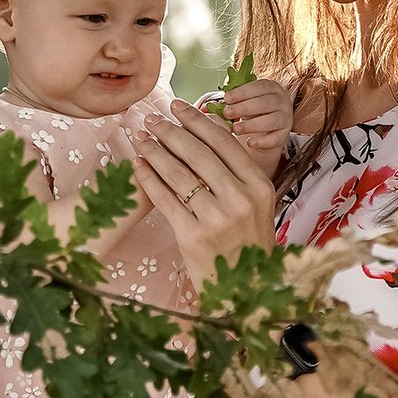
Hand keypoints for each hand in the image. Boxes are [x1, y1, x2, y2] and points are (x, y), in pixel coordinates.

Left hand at [132, 101, 277, 285]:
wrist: (244, 291)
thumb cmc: (246, 243)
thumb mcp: (256, 205)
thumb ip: (237, 173)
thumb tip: (205, 131)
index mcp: (260, 186)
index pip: (224, 142)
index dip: (197, 120)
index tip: (177, 106)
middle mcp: (241, 200)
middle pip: (198, 154)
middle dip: (170, 131)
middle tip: (151, 117)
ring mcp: (217, 219)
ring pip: (179, 174)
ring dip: (155, 151)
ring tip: (139, 137)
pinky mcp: (193, 237)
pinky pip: (165, 200)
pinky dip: (148, 179)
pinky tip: (137, 165)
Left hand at [216, 78, 291, 171]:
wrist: (268, 125)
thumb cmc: (254, 108)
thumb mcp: (247, 99)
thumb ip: (237, 98)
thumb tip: (218, 103)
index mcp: (272, 88)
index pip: (259, 87)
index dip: (242, 92)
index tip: (226, 98)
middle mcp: (282, 101)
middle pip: (265, 103)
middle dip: (244, 108)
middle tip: (227, 113)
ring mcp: (285, 118)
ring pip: (271, 121)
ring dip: (251, 125)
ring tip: (235, 129)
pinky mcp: (284, 135)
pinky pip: (275, 139)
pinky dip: (262, 142)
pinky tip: (249, 143)